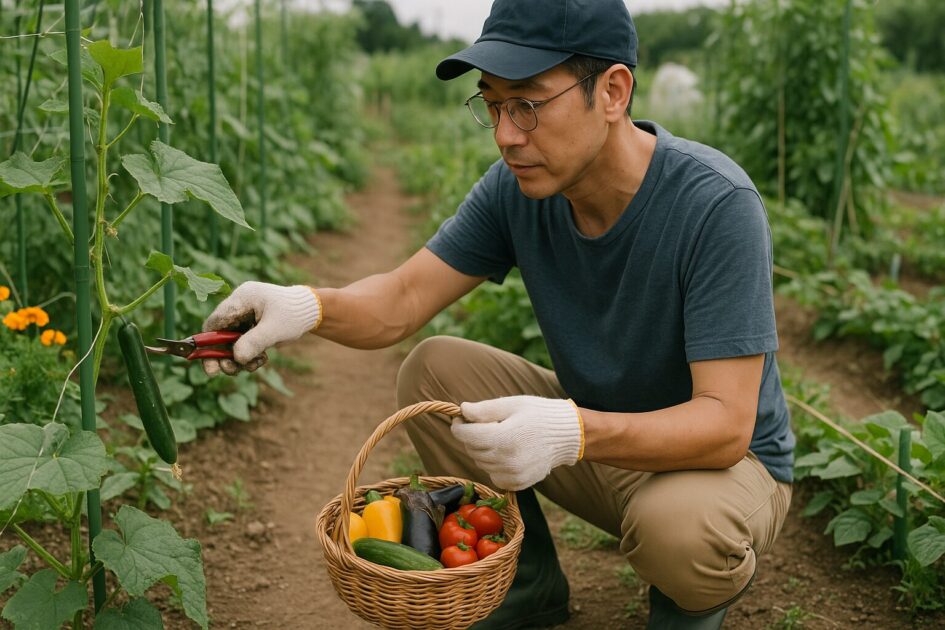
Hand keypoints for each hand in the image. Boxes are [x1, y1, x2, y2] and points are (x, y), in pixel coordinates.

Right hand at [201, 281, 320, 375]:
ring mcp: (244, 317)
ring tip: (252, 365)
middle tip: (229, 371)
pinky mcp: (251, 327)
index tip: (210, 364)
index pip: (215, 322)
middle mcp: (240, 306)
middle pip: (220, 334)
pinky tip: (261, 359)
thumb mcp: (275, 329)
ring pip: (231, 342)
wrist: (311, 312)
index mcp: (242, 298)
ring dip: (239, 357)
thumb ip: (255, 341)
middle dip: (224, 355)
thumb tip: (237, 358)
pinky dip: (249, 355)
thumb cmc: (294, 314)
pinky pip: (243, 344)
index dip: (209, 343)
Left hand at [451, 395, 583, 490]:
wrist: (568, 436)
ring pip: (480, 462)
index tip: (461, 417)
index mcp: (504, 438)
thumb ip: (485, 409)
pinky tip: (508, 452)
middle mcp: (507, 460)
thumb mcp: (512, 404)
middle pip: (471, 449)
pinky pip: (493, 475)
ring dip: (483, 449)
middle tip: (484, 423)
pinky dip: (494, 464)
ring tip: (500, 436)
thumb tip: (463, 410)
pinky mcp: (518, 483)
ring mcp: (513, 475)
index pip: (466, 436)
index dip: (459, 425)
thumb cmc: (539, 415)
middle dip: (472, 435)